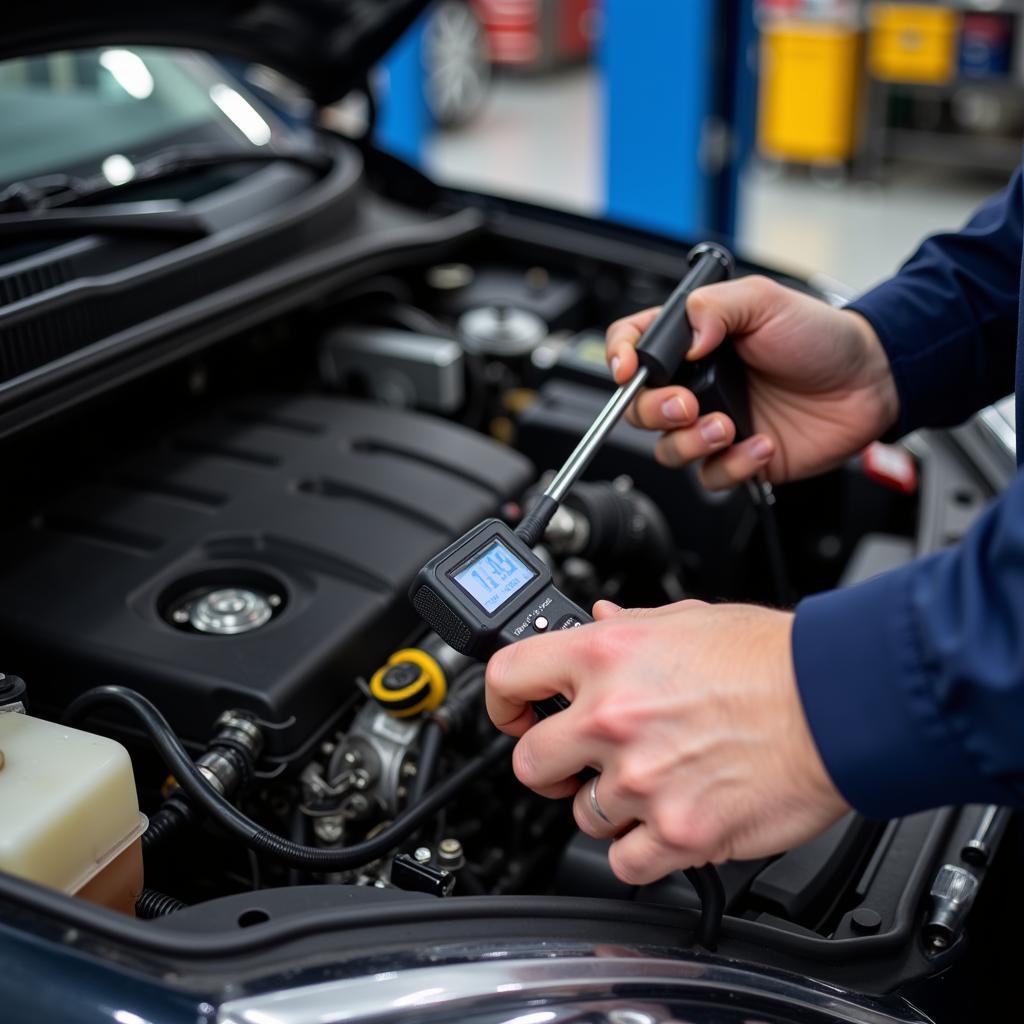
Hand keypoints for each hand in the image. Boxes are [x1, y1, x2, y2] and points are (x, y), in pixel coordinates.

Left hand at [485, 599, 848, 883]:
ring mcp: (642, 780)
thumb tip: (596, 621)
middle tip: (574, 764)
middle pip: (530, 764)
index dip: (501, 701)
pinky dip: (641, 850)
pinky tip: (666, 822)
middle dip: (549, 767)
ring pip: (583, 815)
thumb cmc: (772, 658)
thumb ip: (629, 627)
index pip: (507, 676)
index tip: (516, 715)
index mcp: (606, 657)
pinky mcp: (678, 831)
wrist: (836, 702)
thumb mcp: (688, 620)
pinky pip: (625, 862)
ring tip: (653, 783)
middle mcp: (612, 717)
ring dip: (608, 806)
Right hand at [606, 277, 899, 489]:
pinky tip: (762, 443)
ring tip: (726, 426)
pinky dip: (732, 464)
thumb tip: (683, 340)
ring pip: (667, 449)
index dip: (619, 357)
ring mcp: (714, 424)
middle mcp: (697, 385)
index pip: (634, 346)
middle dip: (654, 410)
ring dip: (689, 442)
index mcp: (692, 343)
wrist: (870, 382)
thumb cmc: (821, 337)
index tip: (627, 369)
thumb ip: (715, 308)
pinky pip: (710, 476)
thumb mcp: (765, 300)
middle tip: (686, 404)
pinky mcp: (738, 459)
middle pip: (639, 408)